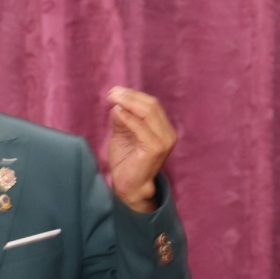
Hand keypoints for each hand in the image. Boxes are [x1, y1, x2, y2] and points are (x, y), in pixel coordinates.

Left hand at [106, 86, 176, 212]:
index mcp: (163, 129)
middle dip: (130, 96)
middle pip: (151, 105)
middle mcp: (168, 134)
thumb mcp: (123, 134)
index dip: (133, 95)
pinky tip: (116, 112)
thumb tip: (117, 103)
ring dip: (128, 102)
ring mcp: (164, 141)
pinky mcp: (155, 149)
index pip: (151, 105)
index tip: (114, 91)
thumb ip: (123, 119)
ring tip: (112, 99)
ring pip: (148, 112)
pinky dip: (128, 117)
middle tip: (111, 93)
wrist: (128, 187)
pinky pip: (141, 127)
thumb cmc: (126, 162)